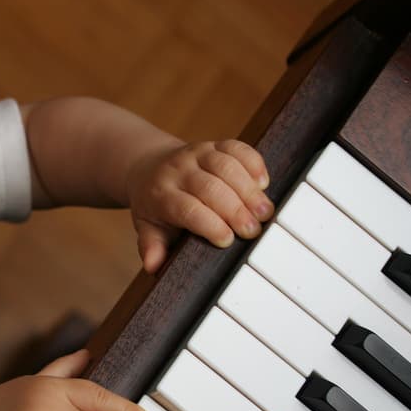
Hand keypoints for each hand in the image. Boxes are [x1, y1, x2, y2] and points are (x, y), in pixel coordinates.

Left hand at [127, 139, 272, 272]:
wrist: (149, 168)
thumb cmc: (154, 205)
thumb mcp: (147, 226)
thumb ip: (151, 246)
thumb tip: (152, 266)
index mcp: (161, 194)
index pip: (186, 208)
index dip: (209, 224)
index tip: (227, 240)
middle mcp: (178, 170)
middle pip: (210, 187)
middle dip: (235, 210)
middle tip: (253, 230)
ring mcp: (196, 153)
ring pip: (226, 166)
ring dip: (249, 190)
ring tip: (264, 212)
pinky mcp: (214, 144)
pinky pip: (237, 148)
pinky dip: (253, 163)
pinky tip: (263, 183)